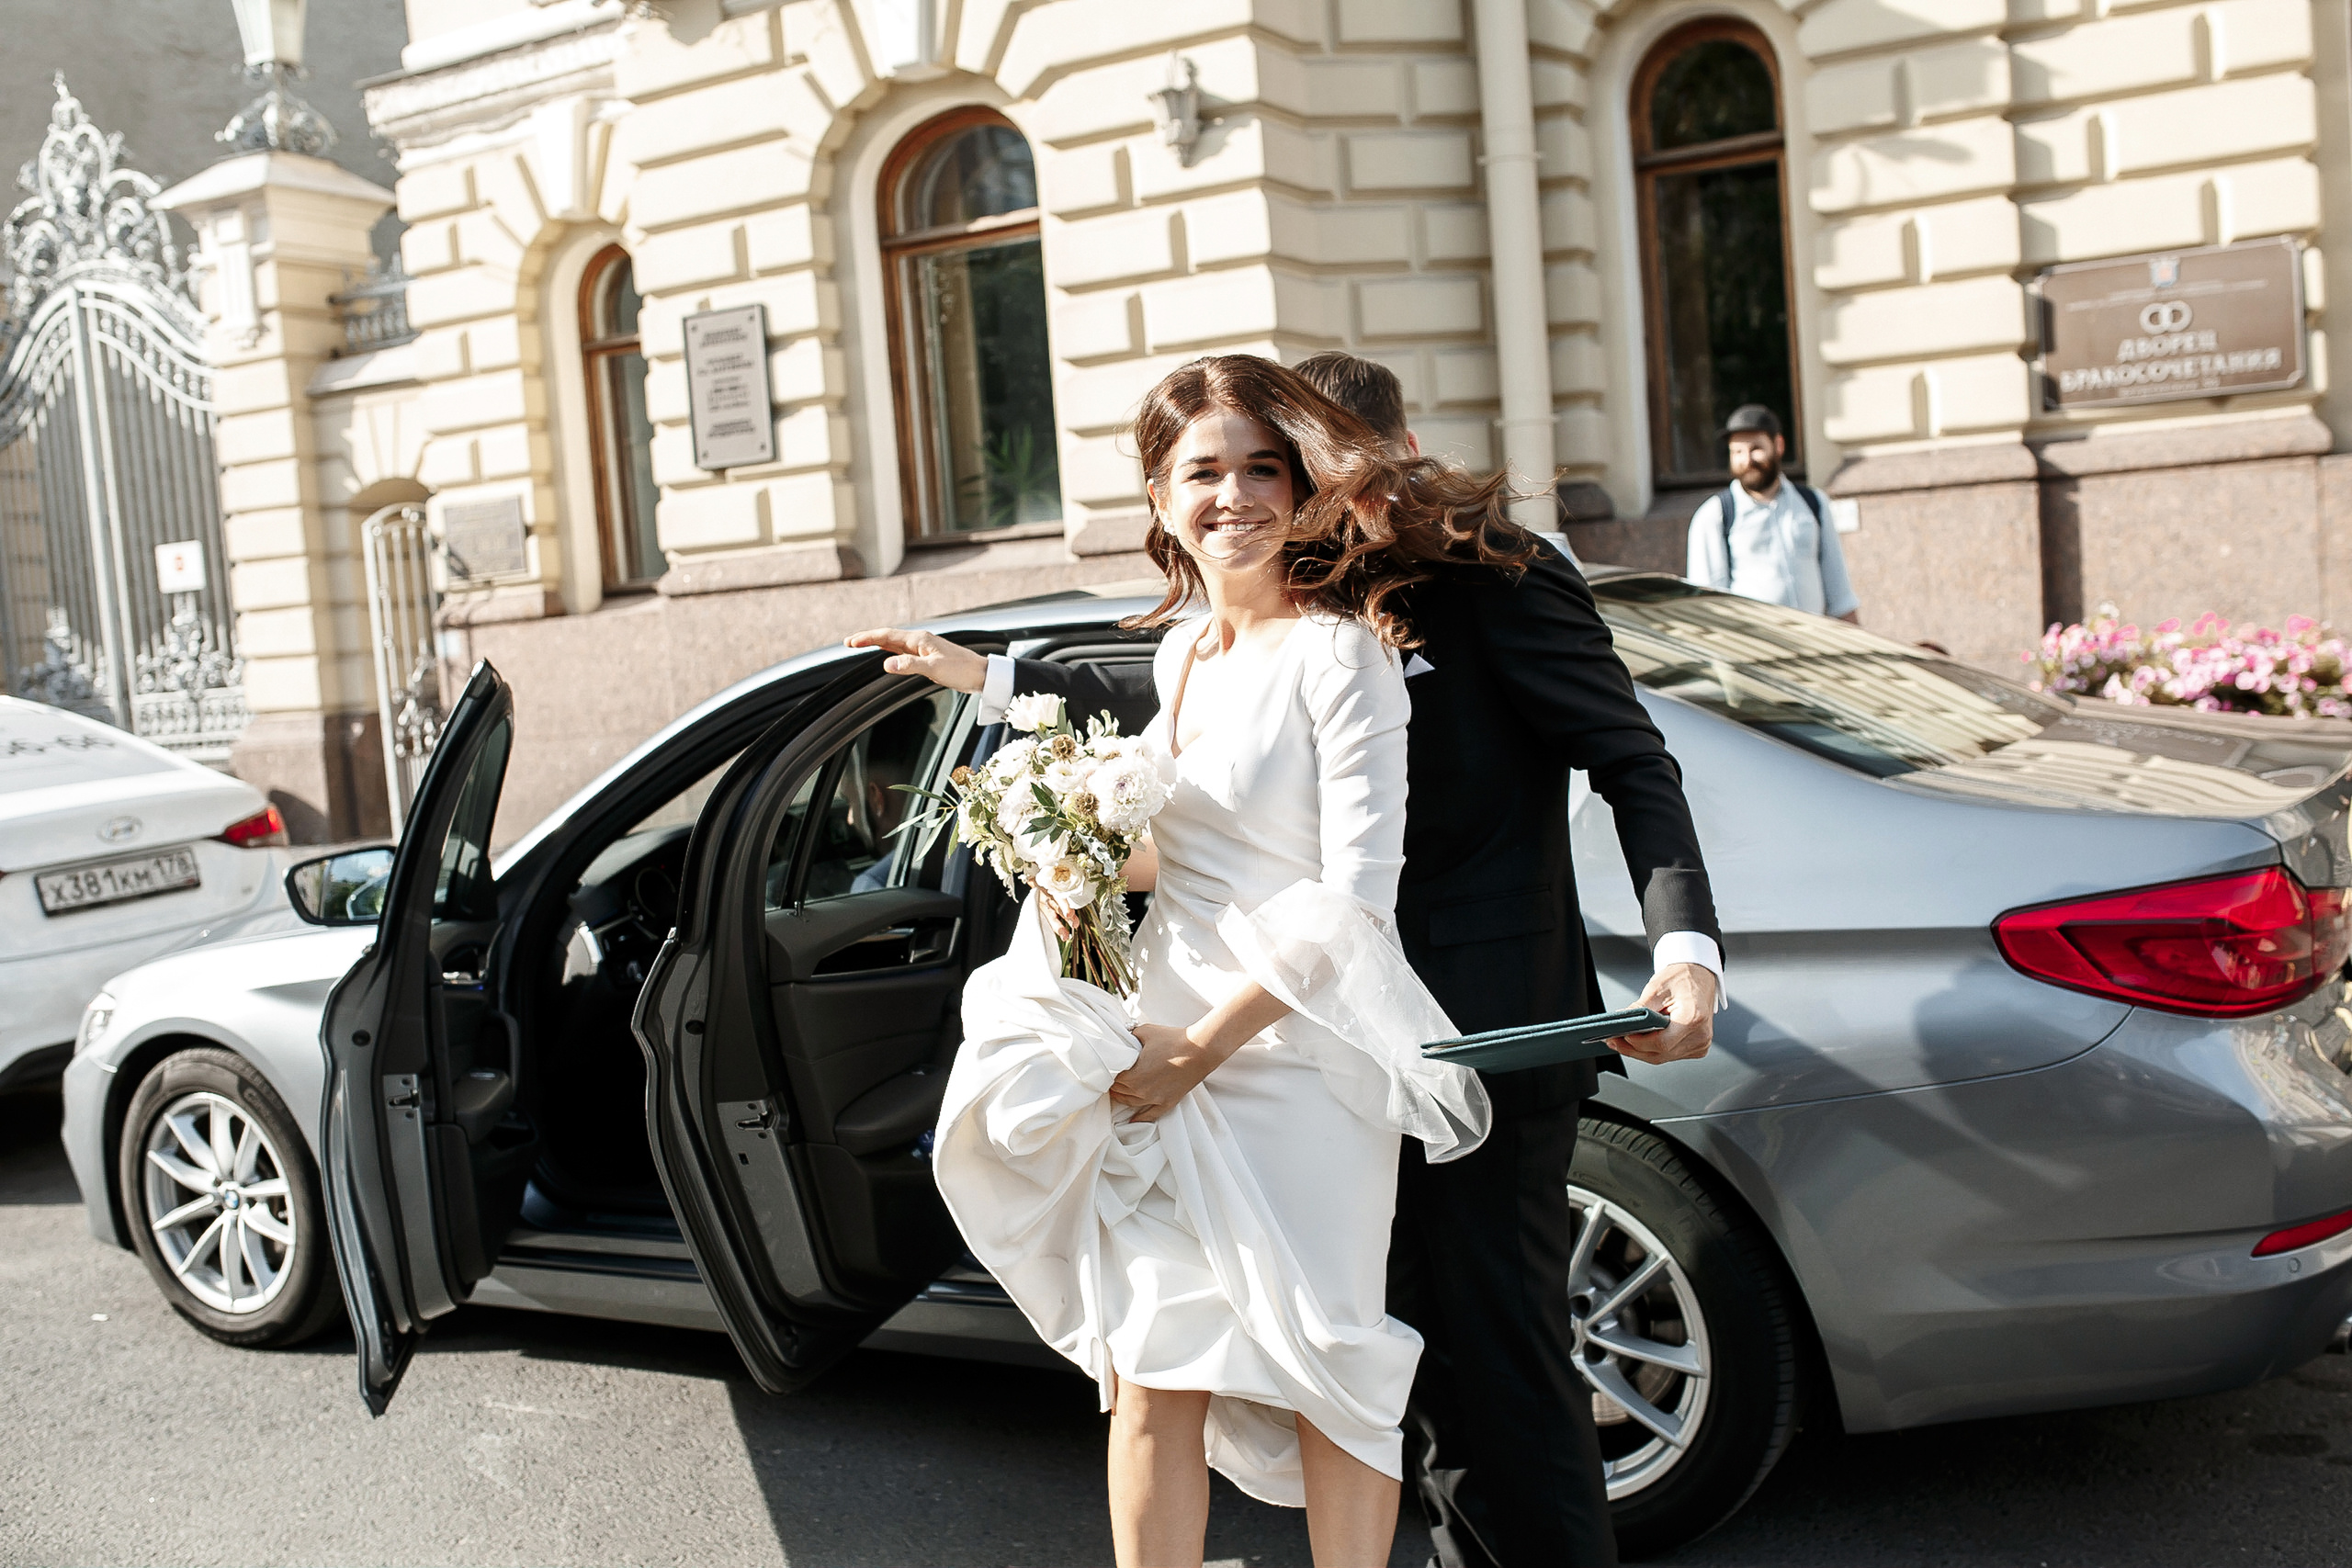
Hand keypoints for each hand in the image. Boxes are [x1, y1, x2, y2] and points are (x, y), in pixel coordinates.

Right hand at [844, 627, 987, 692]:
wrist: (981, 674)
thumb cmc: (961, 670)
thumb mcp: (934, 669)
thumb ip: (910, 666)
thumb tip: (886, 664)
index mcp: (919, 640)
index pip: (887, 636)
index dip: (867, 638)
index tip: (850, 642)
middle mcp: (919, 640)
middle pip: (887, 636)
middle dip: (867, 638)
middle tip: (848, 642)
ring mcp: (923, 647)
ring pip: (894, 642)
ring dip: (876, 642)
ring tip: (859, 644)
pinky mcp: (927, 656)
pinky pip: (902, 650)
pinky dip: (889, 649)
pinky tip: (885, 651)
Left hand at [1110, 1023, 1225, 1123]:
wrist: (1200, 1050)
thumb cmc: (1173, 1040)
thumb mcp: (1145, 1031)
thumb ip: (1129, 1036)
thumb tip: (1122, 1037)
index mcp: (1132, 1076)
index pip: (1111, 1079)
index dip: (1107, 1072)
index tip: (1107, 1067)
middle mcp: (1140, 1091)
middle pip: (1119, 1092)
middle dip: (1114, 1084)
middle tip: (1112, 1077)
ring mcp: (1154, 1099)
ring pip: (1130, 1103)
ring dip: (1123, 1097)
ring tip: (1119, 1090)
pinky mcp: (1167, 1103)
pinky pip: (1150, 1115)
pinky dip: (1140, 1118)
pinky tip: (1133, 1120)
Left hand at [1608, 962, 1716, 1064]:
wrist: (1699, 977)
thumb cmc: (1682, 979)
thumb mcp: (1656, 988)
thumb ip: (1640, 1008)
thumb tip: (1622, 1021)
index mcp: (1693, 1018)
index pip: (1661, 1043)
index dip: (1638, 1042)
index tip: (1621, 1036)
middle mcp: (1700, 1035)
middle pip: (1661, 1053)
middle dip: (1634, 1049)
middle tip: (1614, 1041)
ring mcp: (1701, 1044)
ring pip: (1663, 1057)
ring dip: (1641, 1052)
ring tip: (1622, 1041)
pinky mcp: (1697, 1048)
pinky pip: (1670, 1054)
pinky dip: (1653, 1050)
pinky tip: (1640, 1042)